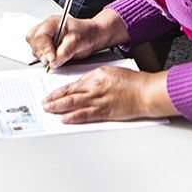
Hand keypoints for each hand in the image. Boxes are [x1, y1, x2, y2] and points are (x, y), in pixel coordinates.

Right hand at [26, 11, 122, 68]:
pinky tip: (54, 59)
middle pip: (33, 40)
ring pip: (34, 48)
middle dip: (42, 52)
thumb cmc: (86, 33)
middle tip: (52, 60)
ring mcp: (45, 38)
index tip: (51, 58)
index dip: (44, 47)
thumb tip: (53, 62)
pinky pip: (39, 54)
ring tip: (56, 58)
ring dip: (43, 56)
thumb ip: (64, 52)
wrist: (91, 37)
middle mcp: (46, 29)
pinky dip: (45, 59)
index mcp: (52, 23)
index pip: (40, 35)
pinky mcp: (46, 47)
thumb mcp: (77, 41)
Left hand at [42, 66, 168, 122]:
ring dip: (59, 108)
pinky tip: (65, 119)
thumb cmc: (134, 83)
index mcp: (97, 75)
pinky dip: (73, 117)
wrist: (147, 93)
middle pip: (69, 94)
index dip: (59, 90)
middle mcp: (96, 87)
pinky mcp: (105, 112)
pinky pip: (85, 115)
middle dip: (54, 99)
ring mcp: (99, 100)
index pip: (73, 84)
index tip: (51, 94)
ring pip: (73, 104)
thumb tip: (83, 87)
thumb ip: (96, 78)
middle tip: (45, 103)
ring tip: (50, 111)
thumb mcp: (112, 72)